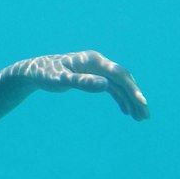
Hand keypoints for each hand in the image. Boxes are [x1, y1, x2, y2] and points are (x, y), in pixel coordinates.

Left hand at [13, 51, 148, 120]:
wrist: (34, 70)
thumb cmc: (45, 74)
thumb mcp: (61, 80)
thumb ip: (81, 82)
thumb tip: (105, 85)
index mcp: (93, 60)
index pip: (118, 74)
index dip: (131, 89)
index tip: (141, 103)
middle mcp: (98, 62)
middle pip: (123, 79)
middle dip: (135, 97)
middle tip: (145, 116)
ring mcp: (97, 69)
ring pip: (120, 84)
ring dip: (130, 100)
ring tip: (140, 118)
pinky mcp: (93, 76)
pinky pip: (112, 87)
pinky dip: (120, 99)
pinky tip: (126, 111)